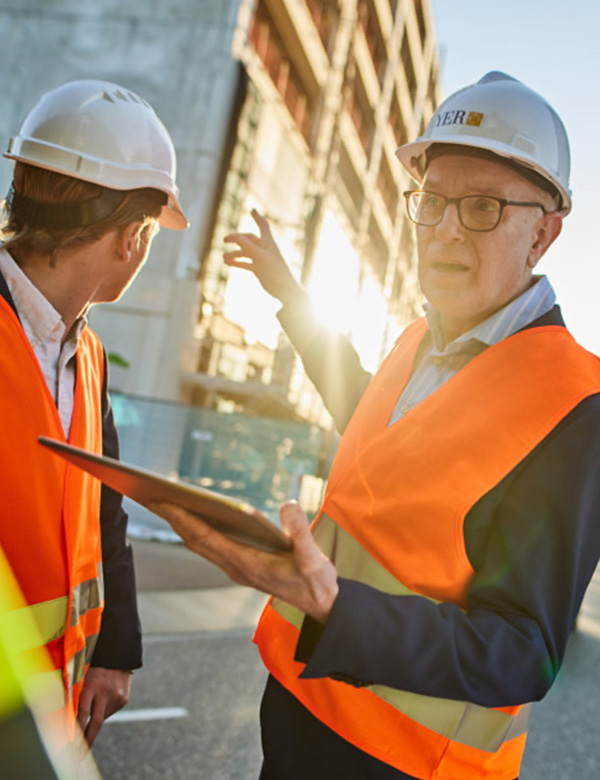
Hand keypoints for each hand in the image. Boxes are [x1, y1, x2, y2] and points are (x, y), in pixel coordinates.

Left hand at [77, 667, 131, 747]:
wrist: (118, 656)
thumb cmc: (93, 668)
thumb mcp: (83, 678)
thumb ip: (77, 697)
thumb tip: (69, 722)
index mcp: (92, 685)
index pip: (83, 712)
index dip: (76, 729)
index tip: (71, 744)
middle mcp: (106, 691)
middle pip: (96, 722)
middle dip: (87, 740)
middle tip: (80, 755)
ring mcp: (117, 696)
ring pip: (103, 717)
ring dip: (95, 718)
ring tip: (94, 703)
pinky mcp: (124, 699)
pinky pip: (110, 711)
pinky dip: (104, 711)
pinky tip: (104, 698)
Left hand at [150, 500, 338, 623]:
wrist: (321, 604)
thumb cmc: (316, 580)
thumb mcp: (313, 557)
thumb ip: (300, 532)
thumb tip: (287, 505)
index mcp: (247, 564)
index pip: (207, 537)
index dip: (184, 519)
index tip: (163, 501)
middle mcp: (236, 566)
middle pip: (195, 540)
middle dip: (172, 517)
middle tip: (149, 495)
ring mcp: (236, 567)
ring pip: (200, 543)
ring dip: (180, 523)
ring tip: (163, 501)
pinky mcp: (242, 564)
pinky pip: (210, 545)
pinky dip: (195, 528)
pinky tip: (192, 514)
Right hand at [223, 209, 304, 304]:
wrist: (284, 288)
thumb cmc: (275, 271)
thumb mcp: (260, 256)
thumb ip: (247, 246)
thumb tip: (234, 236)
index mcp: (268, 242)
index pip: (263, 226)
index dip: (257, 217)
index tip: (252, 210)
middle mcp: (264, 249)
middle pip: (248, 239)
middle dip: (237, 238)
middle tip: (225, 240)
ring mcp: (261, 259)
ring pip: (245, 252)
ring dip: (234, 254)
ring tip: (224, 258)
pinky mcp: (259, 268)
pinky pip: (245, 263)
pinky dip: (237, 262)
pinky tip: (228, 263)